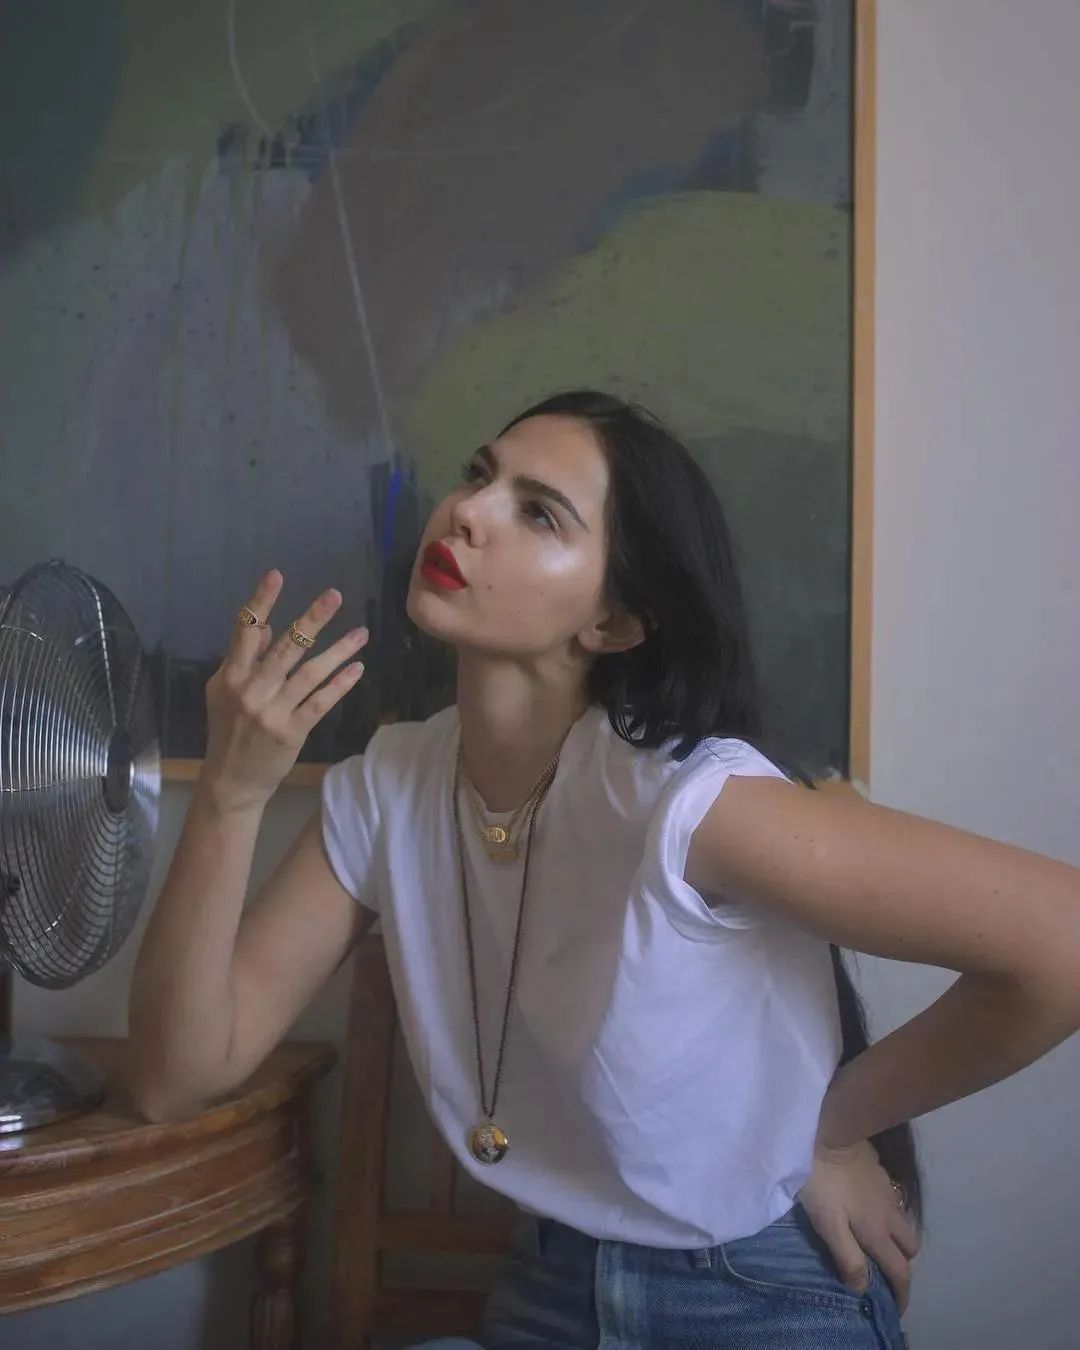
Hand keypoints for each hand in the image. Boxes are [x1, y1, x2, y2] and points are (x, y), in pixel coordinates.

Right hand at [200, 570, 368, 811]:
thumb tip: (264, 625)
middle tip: (335, 595)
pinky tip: (357, 668)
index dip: (261, 602)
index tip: (276, 575)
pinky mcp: (292, 732)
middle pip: (286, 647)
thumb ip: (244, 659)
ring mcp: (272, 712)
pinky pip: (321, 702)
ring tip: (362, 632)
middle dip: (311, 619)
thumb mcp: (223, 691)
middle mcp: (250, 690)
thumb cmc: (228, 730)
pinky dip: (340, 684)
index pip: (245, 631)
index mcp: (230, 676)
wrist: (231, 781)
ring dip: (339, 651)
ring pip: (310, 673)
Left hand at [797, 1138, 919, 1313]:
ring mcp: (886, 1189)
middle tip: (883, 1270)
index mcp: (878, 1231)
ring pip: (903, 1222)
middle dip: (902, 1263)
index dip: (902, 1293)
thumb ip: (848, 1257)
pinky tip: (870, 1208)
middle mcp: (890, 1213)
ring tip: (878, 1241)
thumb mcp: (829, 1225)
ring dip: (897, 1237)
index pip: (900, 1270)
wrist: (827, 1132)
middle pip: (909, 1247)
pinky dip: (888, 1213)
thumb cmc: (823, 1182)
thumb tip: (863, 1288)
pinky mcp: (879, 1170)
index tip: (898, 1308)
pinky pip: (892, 1200)